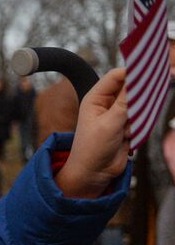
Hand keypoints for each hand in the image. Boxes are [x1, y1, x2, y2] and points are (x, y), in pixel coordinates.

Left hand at [57, 67, 129, 198]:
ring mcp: (117, 115)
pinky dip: (139, 127)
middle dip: (138, 98)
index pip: (117, 76)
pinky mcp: (126, 126)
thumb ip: (125, 102)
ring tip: (125, 132)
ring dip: (137, 117)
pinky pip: (140, 119)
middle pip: (130, 89)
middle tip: (135, 111)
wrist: (94, 173)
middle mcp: (106, 103)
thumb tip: (136, 80)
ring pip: (138, 105)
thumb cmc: (93, 148)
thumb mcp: (110, 123)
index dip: (133, 71)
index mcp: (96, 98)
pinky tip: (128, 139)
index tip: (151, 71)